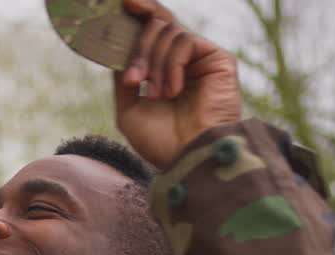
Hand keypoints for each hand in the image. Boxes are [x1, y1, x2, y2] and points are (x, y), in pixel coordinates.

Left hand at [114, 0, 241, 168]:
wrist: (187, 159)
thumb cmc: (160, 142)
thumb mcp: (129, 108)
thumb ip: (124, 76)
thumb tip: (116, 47)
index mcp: (162, 68)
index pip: (149, 30)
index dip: (137, 12)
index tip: (120, 3)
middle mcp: (182, 58)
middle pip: (155, 25)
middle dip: (138, 48)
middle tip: (134, 80)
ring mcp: (200, 57)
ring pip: (167, 31)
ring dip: (153, 63)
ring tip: (155, 94)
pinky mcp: (218, 58)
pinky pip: (185, 41)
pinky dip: (171, 64)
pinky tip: (172, 90)